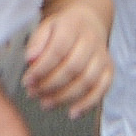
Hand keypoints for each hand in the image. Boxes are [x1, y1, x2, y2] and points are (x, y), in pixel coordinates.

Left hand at [20, 0, 112, 116]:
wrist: (87, 23)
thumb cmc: (62, 30)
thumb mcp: (45, 27)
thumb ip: (36, 42)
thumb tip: (30, 59)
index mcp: (73, 26)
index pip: (58, 49)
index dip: (41, 68)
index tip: (27, 80)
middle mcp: (91, 40)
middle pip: (73, 67)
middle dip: (50, 85)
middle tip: (33, 93)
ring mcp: (102, 55)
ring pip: (87, 81)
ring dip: (64, 97)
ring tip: (45, 103)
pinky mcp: (109, 69)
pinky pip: (102, 89)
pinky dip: (88, 103)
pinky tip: (72, 112)